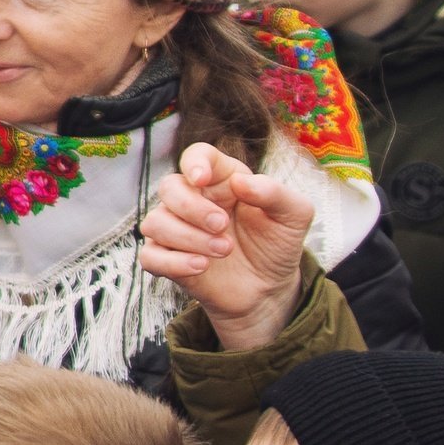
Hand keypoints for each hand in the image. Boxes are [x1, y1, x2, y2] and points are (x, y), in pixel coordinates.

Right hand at [138, 142, 314, 351]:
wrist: (270, 288)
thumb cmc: (277, 244)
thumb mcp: (294, 215)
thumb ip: (275, 193)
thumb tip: (242, 182)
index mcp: (222, 180)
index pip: (196, 156)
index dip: (194, 163)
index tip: (201, 179)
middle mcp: (194, 200)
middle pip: (169, 187)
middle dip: (192, 207)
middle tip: (222, 226)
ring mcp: (176, 230)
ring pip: (154, 222)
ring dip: (187, 237)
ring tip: (222, 251)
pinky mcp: (168, 260)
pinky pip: (149, 256)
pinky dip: (173, 262)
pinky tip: (201, 266)